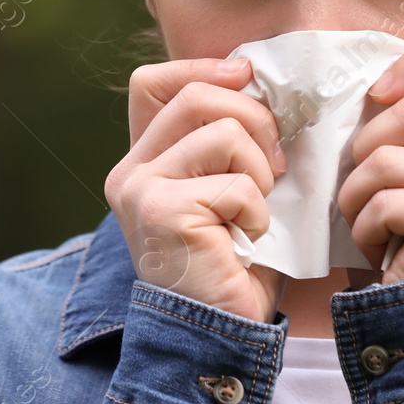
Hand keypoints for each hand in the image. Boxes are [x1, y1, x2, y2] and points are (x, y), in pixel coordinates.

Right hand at [104, 57, 290, 322]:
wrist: (222, 334)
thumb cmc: (235, 261)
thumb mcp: (228, 185)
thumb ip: (228, 137)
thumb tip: (254, 76)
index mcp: (143, 160)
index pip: (153, 81)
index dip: (204, 69)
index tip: (246, 78)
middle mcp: (130, 171)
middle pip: (197, 96)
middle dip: (254, 121)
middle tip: (274, 166)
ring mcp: (141, 190)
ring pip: (222, 131)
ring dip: (259, 172)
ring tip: (255, 211)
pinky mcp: (163, 212)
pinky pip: (236, 183)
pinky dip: (258, 212)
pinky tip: (248, 240)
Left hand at [336, 48, 403, 283]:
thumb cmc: (403, 249)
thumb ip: (403, 136)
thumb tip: (366, 90)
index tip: (377, 93)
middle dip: (364, 152)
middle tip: (366, 196)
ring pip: (386, 159)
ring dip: (356, 199)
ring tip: (371, 230)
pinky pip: (386, 202)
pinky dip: (364, 229)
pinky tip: (381, 252)